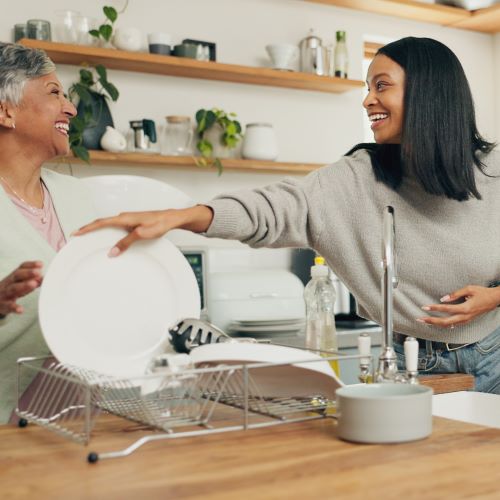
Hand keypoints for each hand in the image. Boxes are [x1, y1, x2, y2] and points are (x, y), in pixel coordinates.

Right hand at [0, 261, 42, 316]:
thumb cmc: (11, 290)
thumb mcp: (21, 283)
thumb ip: (33, 280)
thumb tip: (44, 278)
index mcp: (14, 277)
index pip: (21, 268)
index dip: (30, 265)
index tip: (40, 264)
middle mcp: (9, 283)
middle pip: (17, 276)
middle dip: (28, 273)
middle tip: (38, 272)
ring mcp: (5, 293)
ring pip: (13, 288)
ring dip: (23, 286)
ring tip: (34, 284)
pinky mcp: (3, 305)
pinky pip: (8, 306)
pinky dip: (14, 307)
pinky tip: (20, 309)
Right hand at [73, 206, 213, 255]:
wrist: (172, 219)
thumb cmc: (160, 223)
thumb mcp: (142, 234)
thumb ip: (126, 243)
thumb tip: (112, 252)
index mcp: (124, 218)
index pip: (101, 223)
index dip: (87, 228)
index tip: (76, 233)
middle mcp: (124, 217)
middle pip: (102, 222)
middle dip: (88, 229)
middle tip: (76, 235)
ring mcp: (128, 219)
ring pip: (109, 224)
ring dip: (97, 230)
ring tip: (87, 236)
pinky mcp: (133, 223)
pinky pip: (116, 227)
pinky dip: (108, 231)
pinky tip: (108, 237)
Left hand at [419, 285, 499, 327]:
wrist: (495, 299)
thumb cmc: (482, 292)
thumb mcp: (469, 289)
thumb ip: (455, 294)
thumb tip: (443, 298)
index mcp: (466, 308)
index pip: (446, 309)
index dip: (434, 308)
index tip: (424, 307)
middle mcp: (465, 317)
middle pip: (445, 322)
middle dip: (431, 321)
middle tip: (420, 319)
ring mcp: (466, 320)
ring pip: (448, 325)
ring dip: (436, 324)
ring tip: (425, 321)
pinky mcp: (467, 320)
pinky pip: (453, 324)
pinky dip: (444, 325)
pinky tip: (437, 323)